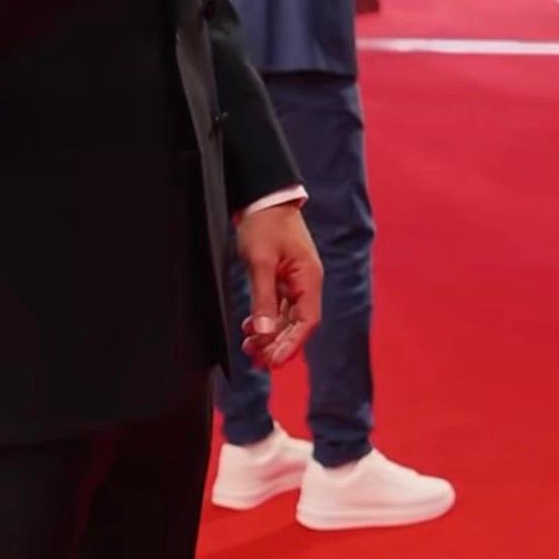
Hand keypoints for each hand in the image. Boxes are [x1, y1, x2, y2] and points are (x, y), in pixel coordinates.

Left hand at [235, 203, 321, 369]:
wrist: (264, 196)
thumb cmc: (265, 224)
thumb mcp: (261, 262)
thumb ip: (263, 298)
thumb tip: (265, 332)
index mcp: (308, 279)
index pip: (307, 322)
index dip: (291, 345)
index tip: (274, 362)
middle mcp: (306, 283)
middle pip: (297, 324)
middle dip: (278, 345)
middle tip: (257, 362)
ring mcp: (296, 280)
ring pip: (287, 317)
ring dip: (270, 335)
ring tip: (250, 349)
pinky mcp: (284, 277)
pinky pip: (278, 306)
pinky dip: (266, 319)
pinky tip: (250, 329)